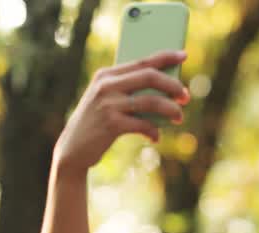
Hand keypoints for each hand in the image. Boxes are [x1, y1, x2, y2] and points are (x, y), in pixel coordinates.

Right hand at [54, 50, 189, 175]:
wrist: (73, 150)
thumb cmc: (96, 123)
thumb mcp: (107, 101)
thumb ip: (128, 91)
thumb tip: (166, 88)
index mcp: (106, 74)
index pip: (142, 60)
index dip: (166, 57)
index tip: (184, 56)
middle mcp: (106, 85)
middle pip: (149, 76)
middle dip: (173, 85)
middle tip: (186, 96)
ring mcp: (108, 104)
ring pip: (151, 101)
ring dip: (170, 110)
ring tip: (179, 117)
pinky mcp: (111, 124)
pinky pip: (143, 124)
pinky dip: (153, 131)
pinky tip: (155, 137)